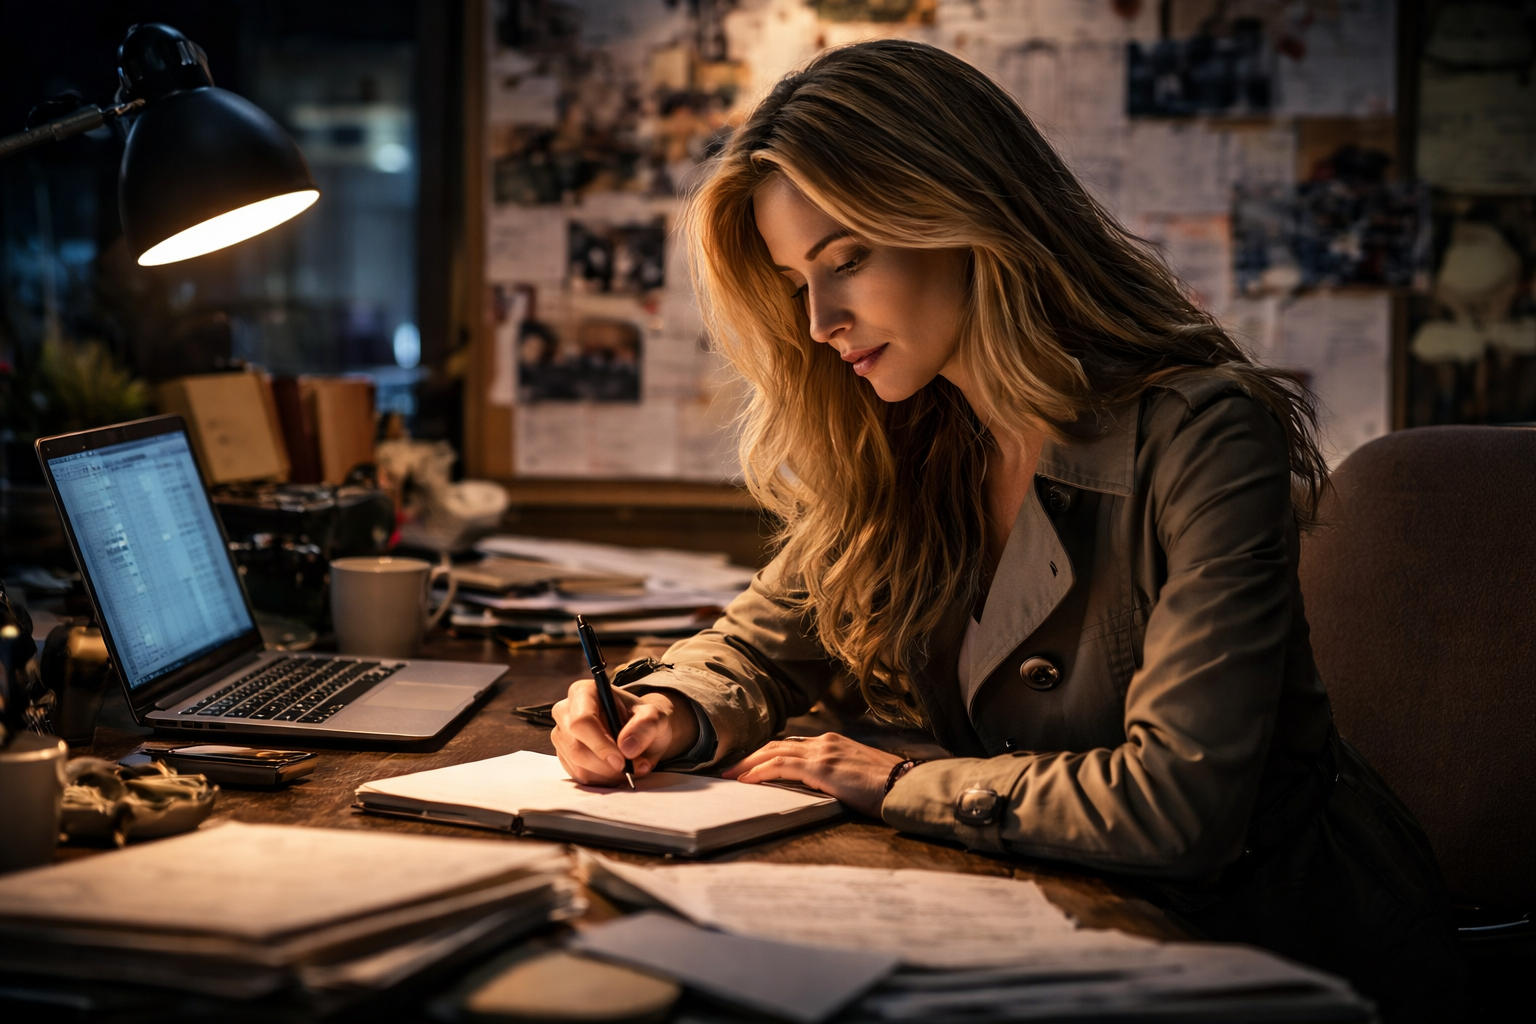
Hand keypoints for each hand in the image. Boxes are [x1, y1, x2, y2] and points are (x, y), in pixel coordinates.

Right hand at [551, 680, 698, 785]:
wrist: (639, 732)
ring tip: (629, 767)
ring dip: (607, 774)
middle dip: (607, 765)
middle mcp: (566, 711)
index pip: (582, 721)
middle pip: (577, 748)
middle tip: (633, 768)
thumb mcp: (655, 717)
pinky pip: (579, 775)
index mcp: (584, 692)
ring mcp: (561, 735)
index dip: (601, 745)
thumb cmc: (643, 720)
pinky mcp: (563, 755)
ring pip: (578, 765)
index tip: (622, 760)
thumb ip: (646, 726)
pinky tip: (615, 770)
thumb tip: (627, 748)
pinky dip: (601, 779)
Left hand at [722, 732, 902, 817]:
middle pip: (777, 745)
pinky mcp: (821, 768)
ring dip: (748, 763)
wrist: (906, 786)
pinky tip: (746, 780)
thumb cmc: (887, 787)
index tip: (749, 764)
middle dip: (751, 756)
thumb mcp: (856, 775)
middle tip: (730, 768)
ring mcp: (822, 752)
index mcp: (833, 742)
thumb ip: (835, 774)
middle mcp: (825, 742)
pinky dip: (760, 771)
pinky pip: (781, 766)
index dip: (767, 754)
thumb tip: (819, 786)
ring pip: (773, 752)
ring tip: (730, 775)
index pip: (791, 745)